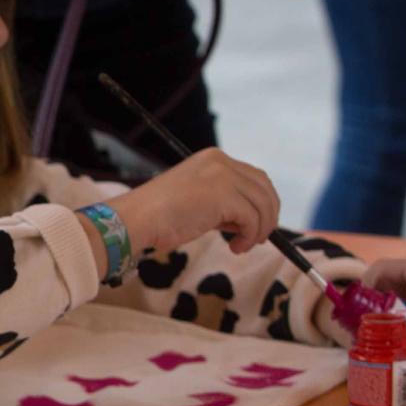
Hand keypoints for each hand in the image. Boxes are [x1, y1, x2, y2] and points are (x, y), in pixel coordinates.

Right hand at [107, 147, 279, 256]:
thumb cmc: (159, 215)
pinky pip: (252, 219)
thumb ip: (222, 202)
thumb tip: (247, 220)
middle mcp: (221, 162)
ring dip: (260, 229)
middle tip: (258, 238)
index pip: (254, 177)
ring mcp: (223, 176)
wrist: (137, 219)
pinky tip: (235, 247)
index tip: (256, 225)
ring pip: (262, 204)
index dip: (261, 202)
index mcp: (213, 158)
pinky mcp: (223, 196)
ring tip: (243, 245)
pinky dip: (250, 236)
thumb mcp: (197, 200)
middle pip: (264, 187)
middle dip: (268, 214)